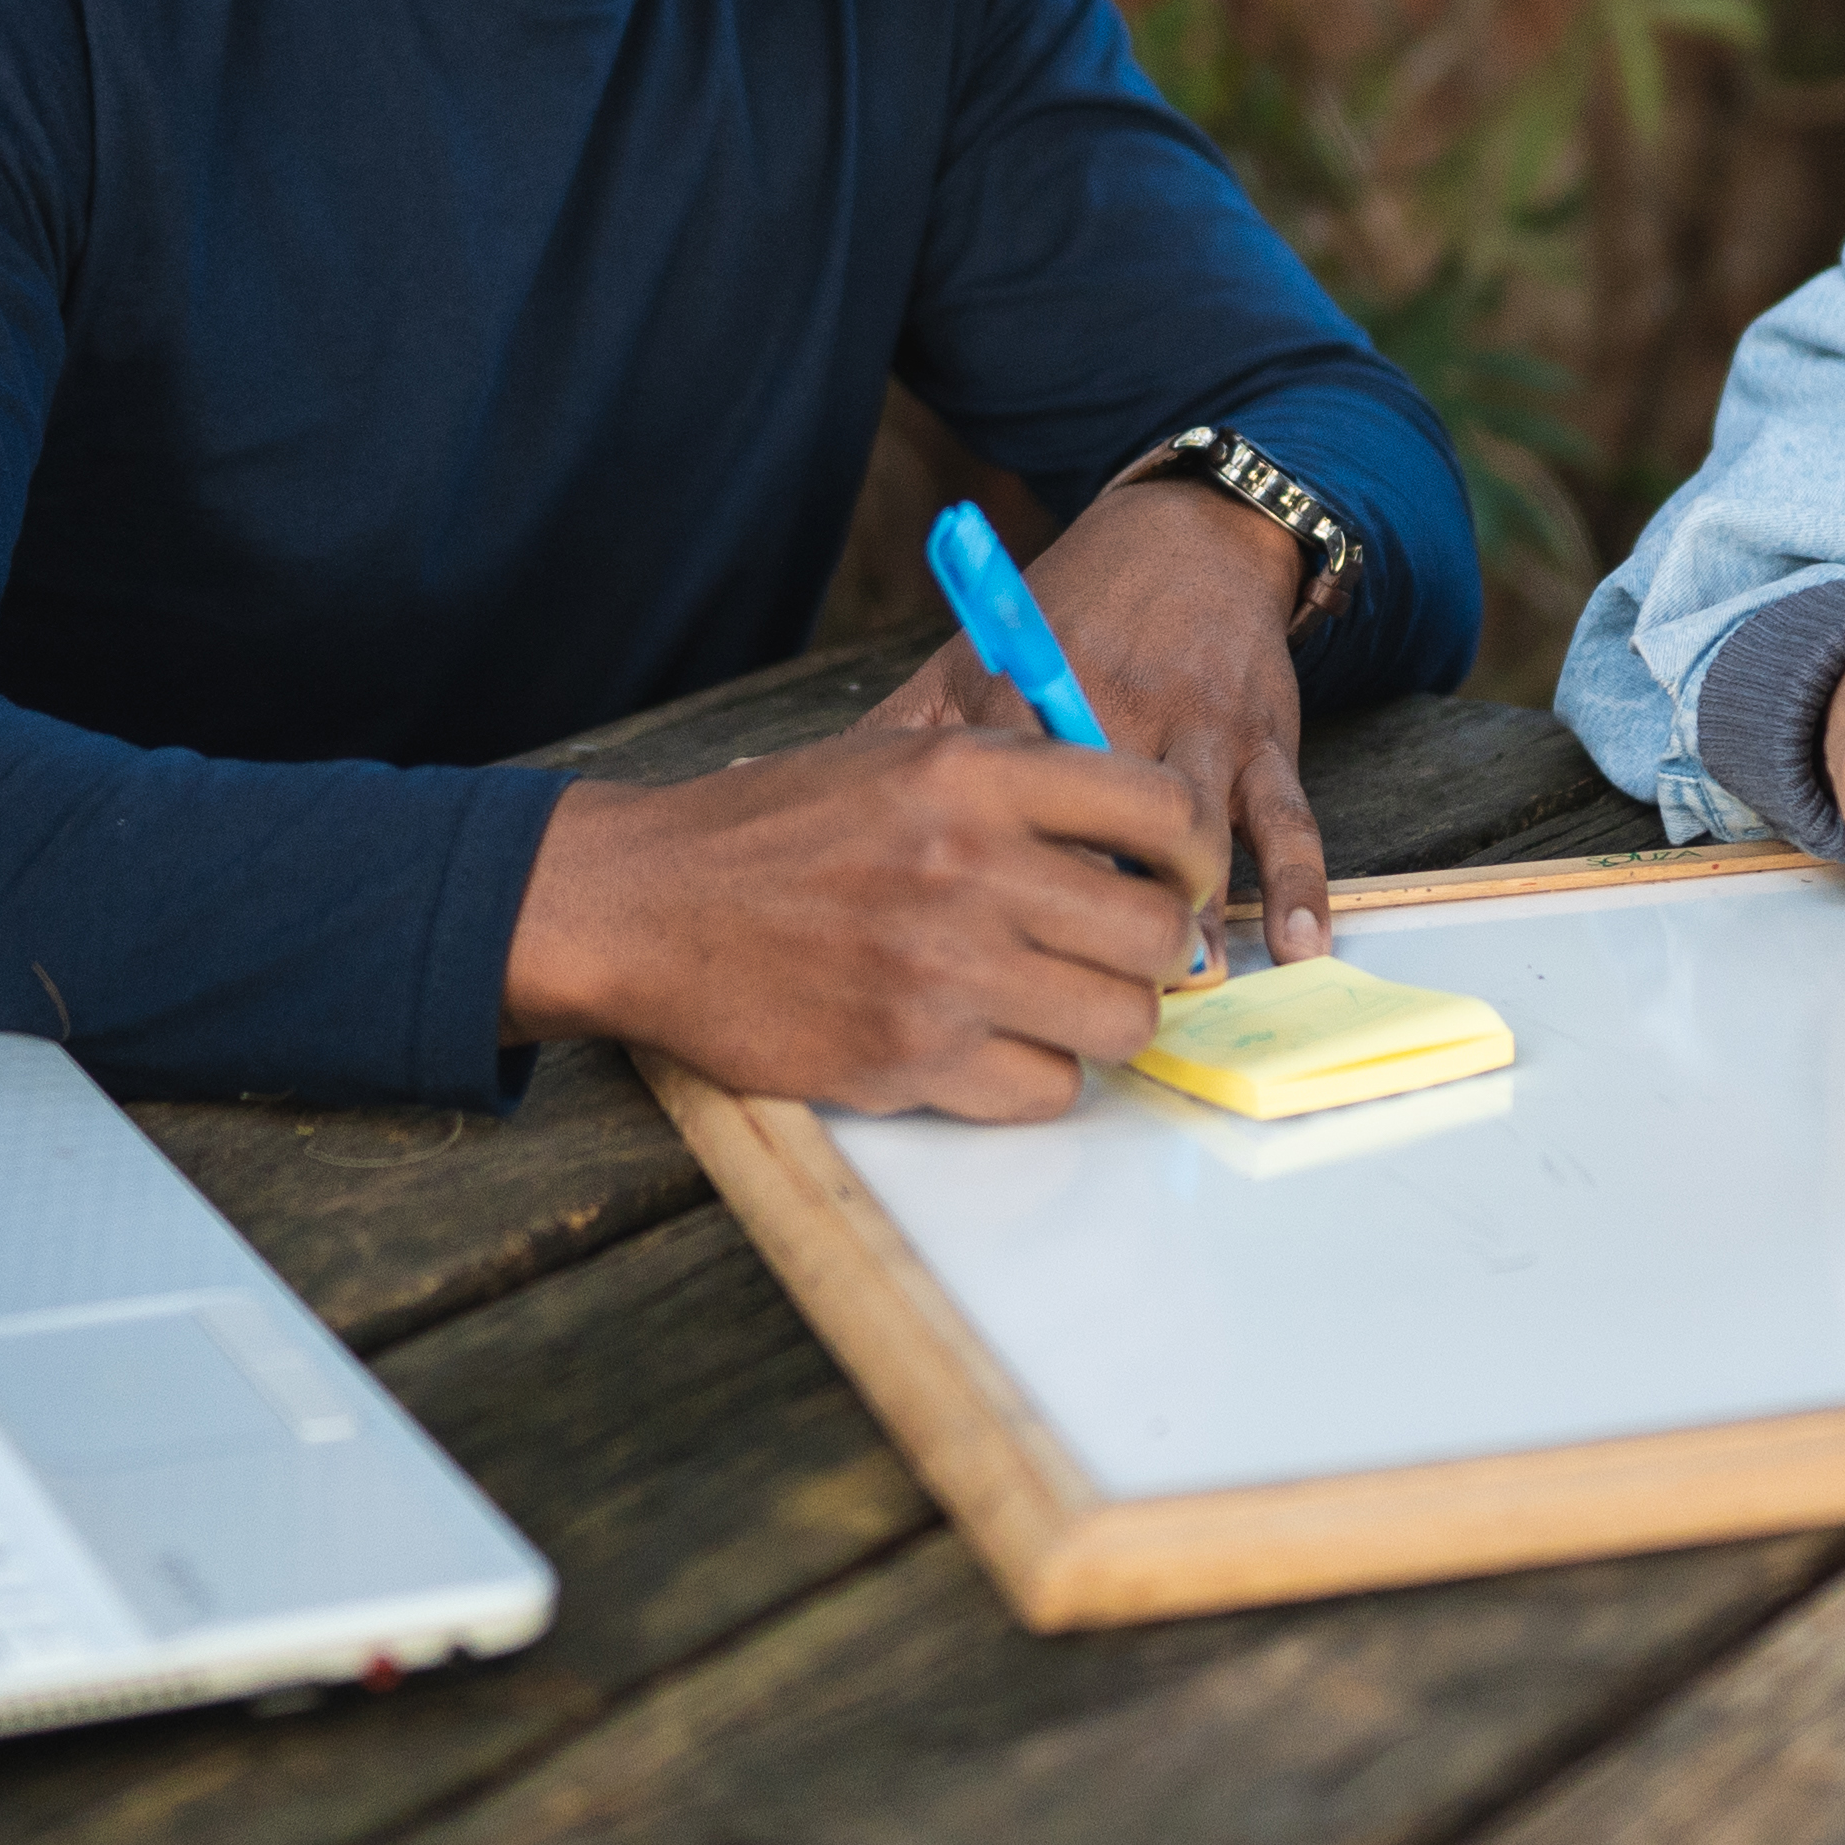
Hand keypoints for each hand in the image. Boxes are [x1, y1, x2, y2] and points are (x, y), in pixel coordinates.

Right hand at [503, 725, 1226, 1117]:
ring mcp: (942, 972)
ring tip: (1062, 998)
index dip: (1196, 852)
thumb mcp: (900, 754)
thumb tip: (1143, 832)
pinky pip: (1048, 1090)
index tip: (1182, 875)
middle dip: (1162, 949)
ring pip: (1122, 1022)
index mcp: (972, 774)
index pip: (1163, 809)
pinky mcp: (909, 1061)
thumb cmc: (779, 828)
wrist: (648, 903)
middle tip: (1127, 950)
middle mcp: (969, 868)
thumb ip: (1019, 781)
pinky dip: (1039, 1076)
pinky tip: (997, 1043)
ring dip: (1108, 1018)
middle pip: (1161, 933)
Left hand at [858, 479, 1333, 955]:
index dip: (986, 883)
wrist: (1187, 540)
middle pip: (1099, 822)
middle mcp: (1115, 705)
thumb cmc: (1067, 619)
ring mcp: (1198, 723)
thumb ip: (886, 733)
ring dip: (1193, 906)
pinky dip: (1298, 885)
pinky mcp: (1266, 736)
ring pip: (1199, 824)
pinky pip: (1290, 818)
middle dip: (1090, 908)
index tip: (963, 954)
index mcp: (1027, 694)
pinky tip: (1301, 946)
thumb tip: (759, 782)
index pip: (998, 799)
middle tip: (1078, 991)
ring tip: (1181, 977)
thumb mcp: (967, 660)